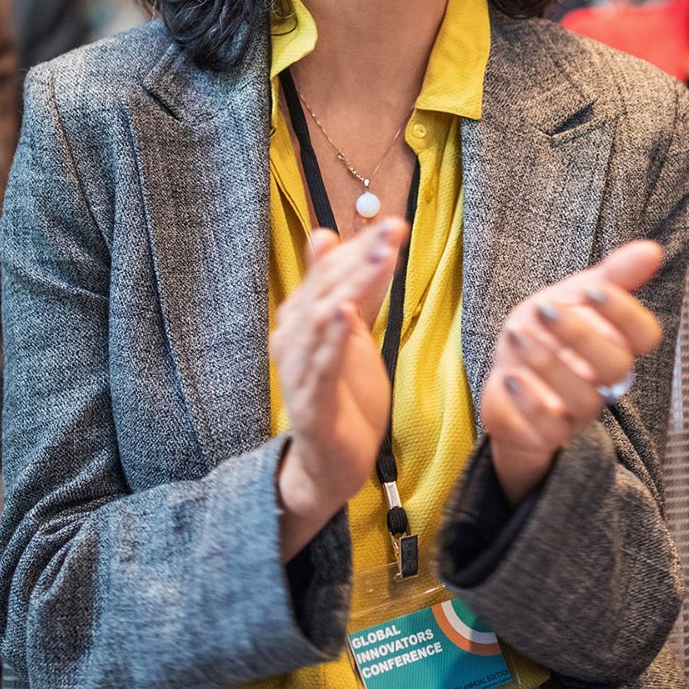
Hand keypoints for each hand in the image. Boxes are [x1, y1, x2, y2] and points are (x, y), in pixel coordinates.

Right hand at [272, 216, 406, 560]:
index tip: (394, 224)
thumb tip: (324, 235)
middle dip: (361, 257)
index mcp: (302, 320)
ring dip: (351, 286)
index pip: (330, 273)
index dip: (361, 246)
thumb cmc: (342, 393)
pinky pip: (320, 367)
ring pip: (322, 320)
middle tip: (392, 231)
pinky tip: (344, 315)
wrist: (331, 463)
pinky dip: (331, 340)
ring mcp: (299, 372)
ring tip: (378, 260)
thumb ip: (338, 287)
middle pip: (327, 288)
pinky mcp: (311, 405)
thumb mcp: (347, 332)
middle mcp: (294, 340)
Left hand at [481, 240, 664, 503]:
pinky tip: (509, 377)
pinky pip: (548, 430)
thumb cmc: (548, 333)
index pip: (646, 335)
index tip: (593, 289)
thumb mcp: (573, 297)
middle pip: (616, 367)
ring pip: (583, 399)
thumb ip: (613, 276)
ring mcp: (577, 413)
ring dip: (548, 364)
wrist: (508, 380)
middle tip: (545, 309)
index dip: (626, 313)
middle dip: (580, 335)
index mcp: (617, 344)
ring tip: (516, 337)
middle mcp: (604, 382)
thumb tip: (653, 248)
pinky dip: (528, 402)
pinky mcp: (545, 436)